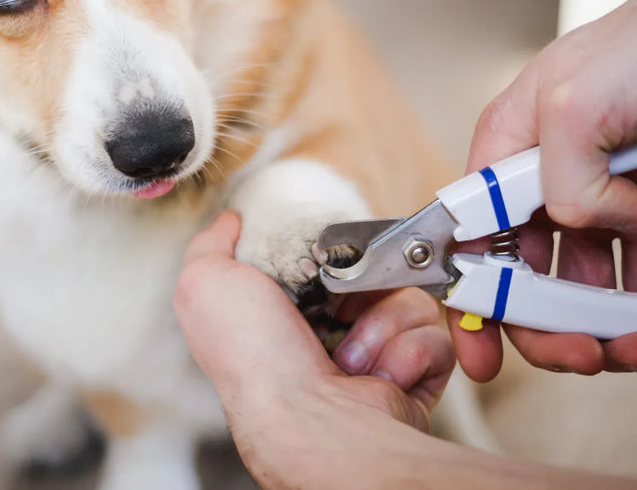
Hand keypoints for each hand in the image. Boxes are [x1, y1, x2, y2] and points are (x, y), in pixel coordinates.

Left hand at [175, 211, 454, 488]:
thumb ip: (213, 244)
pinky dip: (407, 352)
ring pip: (408, 299)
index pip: (327, 259)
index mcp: (286, 311)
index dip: (332, 253)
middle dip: (361, 285)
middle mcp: (330, 333)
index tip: (322, 258)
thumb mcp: (206, 282)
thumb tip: (231, 220)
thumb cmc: (252, 354)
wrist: (307, 418)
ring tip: (350, 358)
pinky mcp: (413, 376)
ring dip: (382, 323)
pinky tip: (379, 376)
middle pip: (374, 272)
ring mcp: (375, 355)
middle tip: (338, 306)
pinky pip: (433, 336)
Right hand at [450, 0, 636, 381]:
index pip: (469, 236)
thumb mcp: (572, 100)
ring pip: (585, 286)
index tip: (482, 348)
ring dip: (598, 326)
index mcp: (508, 154)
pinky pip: (635, 275)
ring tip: (625, 345)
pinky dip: (636, 310)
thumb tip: (575, 223)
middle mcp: (547, 182)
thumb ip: (556, 176)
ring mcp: (601, 201)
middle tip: (577, 354)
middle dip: (544, 324)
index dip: (470, 296)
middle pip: (526, 274)